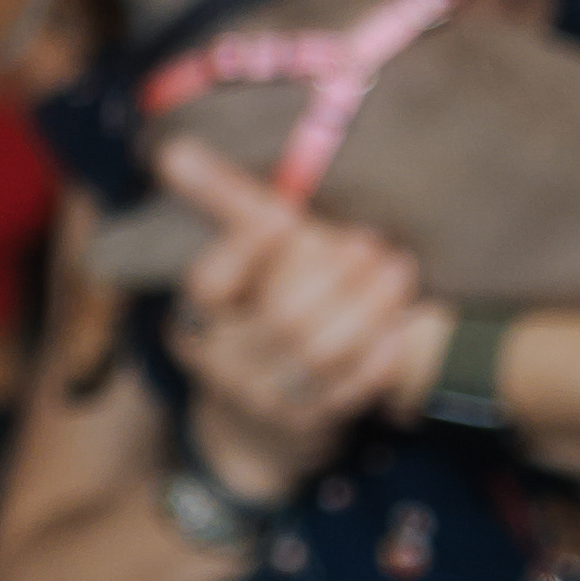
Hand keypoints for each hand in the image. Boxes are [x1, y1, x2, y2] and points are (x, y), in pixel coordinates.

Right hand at [160, 143, 438, 511]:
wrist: (256, 430)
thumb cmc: (254, 320)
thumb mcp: (236, 269)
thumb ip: (221, 207)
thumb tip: (176, 150)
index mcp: (196, 319)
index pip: (211, 282)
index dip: (249, 248)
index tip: (287, 216)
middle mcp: (222, 363)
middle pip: (283, 314)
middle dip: (333, 272)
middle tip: (369, 239)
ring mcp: (265, 400)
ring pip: (323, 350)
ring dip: (369, 306)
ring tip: (399, 271)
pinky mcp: (309, 426)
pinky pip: (353, 387)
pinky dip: (382, 351)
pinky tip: (403, 321)